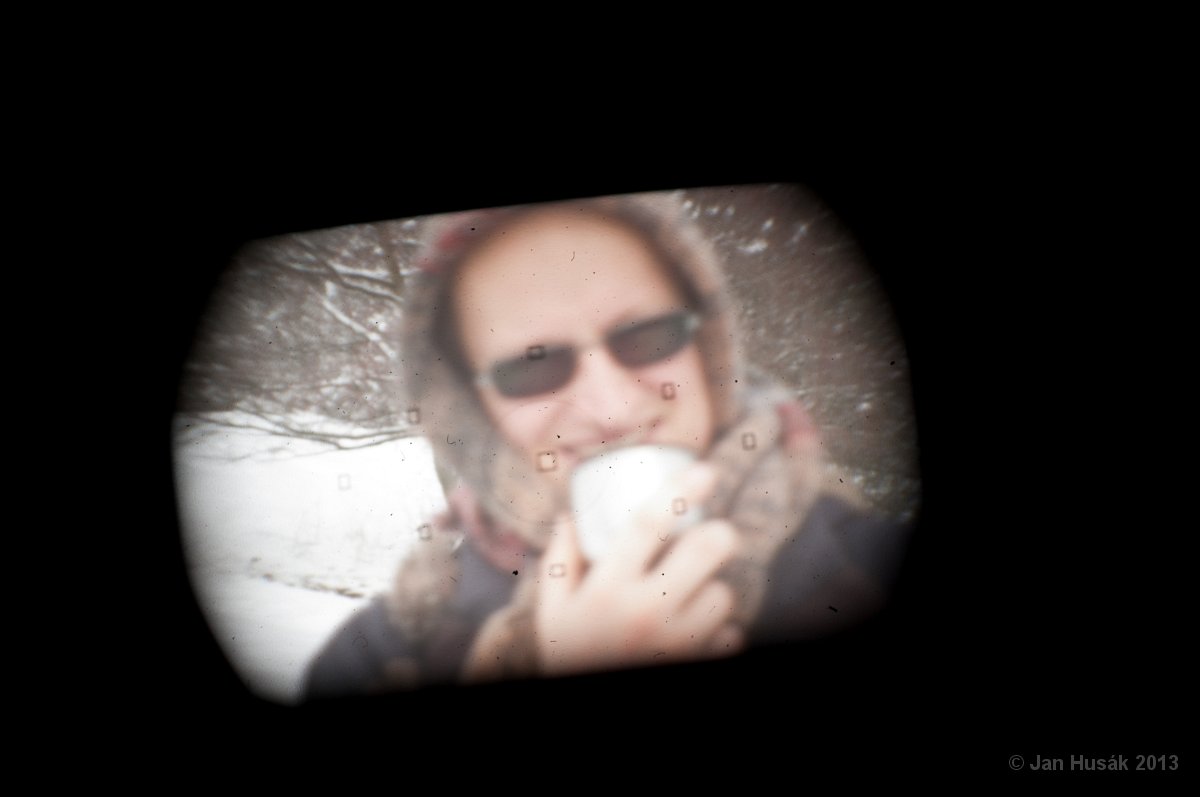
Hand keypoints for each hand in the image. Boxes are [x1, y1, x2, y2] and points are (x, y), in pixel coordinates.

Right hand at [533, 461, 744, 676]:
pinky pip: (730, 637)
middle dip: (718, 535)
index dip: (681, 490)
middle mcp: (644, 611)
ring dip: (714, 588)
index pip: (649, 524)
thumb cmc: (569, 652)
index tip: (705, 471)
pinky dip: (723, 631)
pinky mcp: (693, 664)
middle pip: (705, 552)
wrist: (575, 704)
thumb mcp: (552, 608)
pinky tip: (701, 629)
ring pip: (722, 595)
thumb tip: (570, 515)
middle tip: (715, 533)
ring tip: (694, 591)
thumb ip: (560, 560)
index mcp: (608, 587)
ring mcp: (674, 642)